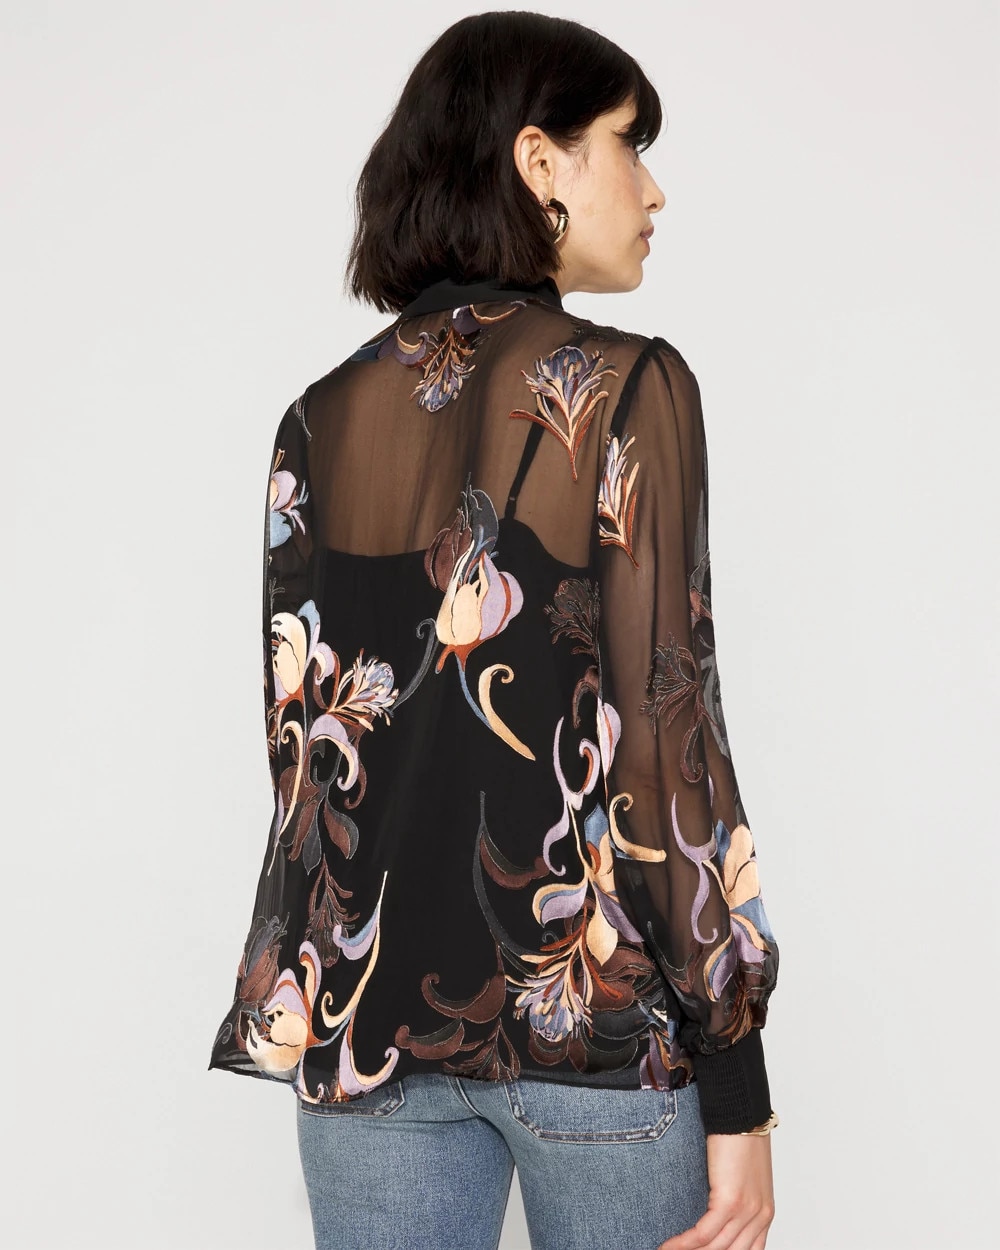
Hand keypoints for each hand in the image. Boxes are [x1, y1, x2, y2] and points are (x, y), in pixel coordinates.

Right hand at [657, 1131, 774, 1249]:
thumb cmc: (738, 1136)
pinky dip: (682, 1243)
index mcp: (764, 1213)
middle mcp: (759, 1217)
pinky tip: (667, 1247)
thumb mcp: (743, 1175)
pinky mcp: (730, 1202)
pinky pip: (703, 1234)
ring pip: (714, 1248)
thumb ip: (733, 1199)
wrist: (740, 1112)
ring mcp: (747, 1211)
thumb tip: (709, 1215)